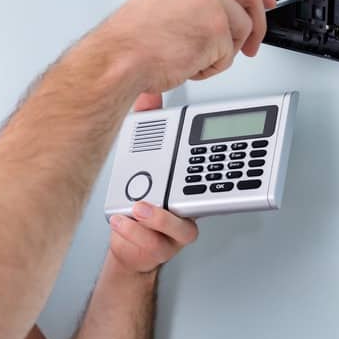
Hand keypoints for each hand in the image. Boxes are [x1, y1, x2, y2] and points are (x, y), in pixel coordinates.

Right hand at [98, 0, 276, 93]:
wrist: (118, 59)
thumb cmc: (131, 41)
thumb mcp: (162, 3)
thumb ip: (194, 0)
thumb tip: (222, 14)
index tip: (264, 4)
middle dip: (256, 24)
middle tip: (252, 45)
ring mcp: (210, 1)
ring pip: (241, 29)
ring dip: (222, 52)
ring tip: (193, 57)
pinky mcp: (216, 28)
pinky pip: (229, 54)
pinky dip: (212, 67)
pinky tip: (188, 64)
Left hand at [107, 92, 198, 274]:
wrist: (131, 247)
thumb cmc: (141, 203)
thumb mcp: (142, 157)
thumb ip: (146, 125)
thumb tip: (146, 91)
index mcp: (187, 187)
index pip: (209, 173)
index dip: (217, 163)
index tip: (209, 149)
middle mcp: (187, 210)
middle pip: (200, 202)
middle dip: (190, 190)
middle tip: (170, 181)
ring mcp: (174, 231)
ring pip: (179, 228)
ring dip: (158, 219)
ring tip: (138, 208)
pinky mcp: (158, 247)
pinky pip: (152, 243)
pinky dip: (135, 233)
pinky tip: (121, 220)